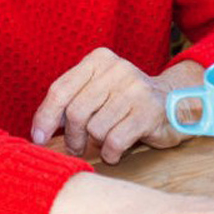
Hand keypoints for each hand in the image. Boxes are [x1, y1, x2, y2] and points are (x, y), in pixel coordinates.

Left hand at [31, 48, 202, 163]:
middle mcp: (116, 69)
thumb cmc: (125, 101)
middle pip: (75, 112)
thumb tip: (40, 128)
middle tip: (76, 146)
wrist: (175, 101)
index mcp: (98, 60)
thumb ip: (71, 101)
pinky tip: (116, 151)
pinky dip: (111, 153)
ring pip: (95, 129)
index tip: (38, 138)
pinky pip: (114, 141)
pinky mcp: (149, 111)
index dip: (45, 116)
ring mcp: (135, 89)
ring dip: (96, 143)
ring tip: (105, 140)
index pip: (60, 89)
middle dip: (72, 137)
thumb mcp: (97, 90)